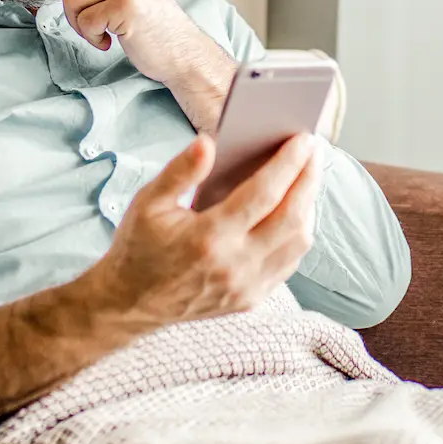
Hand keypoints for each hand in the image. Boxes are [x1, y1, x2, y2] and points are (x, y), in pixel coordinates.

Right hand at [0, 133, 320, 419]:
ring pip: (298, 242)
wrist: (128, 304)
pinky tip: (295, 211)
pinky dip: (298, 233)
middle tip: (314, 150)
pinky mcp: (250, 299)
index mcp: (208, 237)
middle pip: (292, 217)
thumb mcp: (148, 202)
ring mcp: (245, 287)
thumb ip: (180, 171)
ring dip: (308, 206)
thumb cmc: (139, 247)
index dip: (289, 163)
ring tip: (307, 176)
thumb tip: (208, 142)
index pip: (264, 194)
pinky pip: (289, 263)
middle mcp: (233, 265)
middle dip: (309, 179)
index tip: (304, 139)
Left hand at [12, 0, 234, 127]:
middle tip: (95, 30)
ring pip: (72, 1)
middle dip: (72, 13)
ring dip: (82, 26)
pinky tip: (113, 41)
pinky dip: (93, 37)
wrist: (183, 52)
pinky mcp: (126, 5)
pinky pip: (86, 21)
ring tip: (105, 34)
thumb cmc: (153, 28)